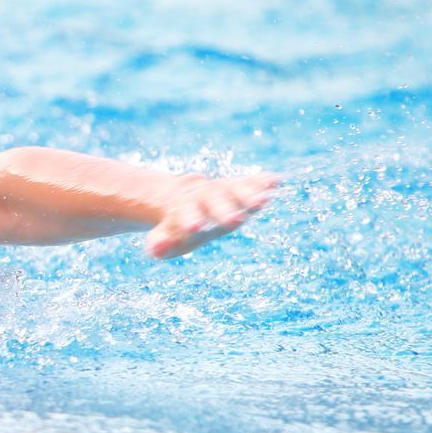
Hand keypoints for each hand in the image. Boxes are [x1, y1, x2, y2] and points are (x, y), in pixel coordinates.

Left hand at [145, 172, 278, 259]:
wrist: (183, 193)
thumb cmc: (177, 223)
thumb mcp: (166, 234)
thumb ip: (160, 242)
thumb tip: (154, 251)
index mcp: (184, 205)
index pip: (186, 211)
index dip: (189, 219)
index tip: (193, 228)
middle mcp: (205, 194)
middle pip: (214, 200)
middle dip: (224, 210)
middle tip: (234, 222)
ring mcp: (224, 189)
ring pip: (236, 189)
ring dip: (249, 195)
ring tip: (264, 201)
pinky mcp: (240, 186)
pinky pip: (252, 182)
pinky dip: (263, 181)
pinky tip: (277, 181)